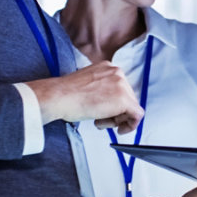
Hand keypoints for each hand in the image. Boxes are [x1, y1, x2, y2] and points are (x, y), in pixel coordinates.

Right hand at [25, 62, 143, 132]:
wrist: (59, 97)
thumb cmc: (66, 94)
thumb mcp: (87, 85)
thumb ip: (102, 90)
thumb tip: (109, 103)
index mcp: (108, 67)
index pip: (121, 88)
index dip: (114, 104)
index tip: (107, 112)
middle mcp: (117, 73)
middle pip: (128, 97)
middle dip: (116, 113)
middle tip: (102, 120)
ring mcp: (122, 85)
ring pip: (131, 107)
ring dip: (118, 119)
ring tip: (100, 122)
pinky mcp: (124, 99)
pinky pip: (137, 115)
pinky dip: (130, 125)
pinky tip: (119, 129)